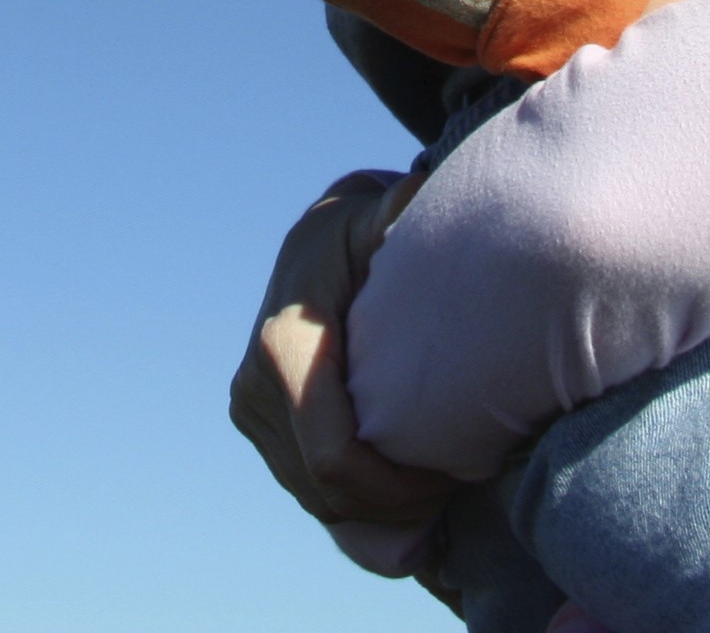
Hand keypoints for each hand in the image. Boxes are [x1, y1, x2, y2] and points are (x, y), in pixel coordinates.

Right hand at [227, 168, 457, 568]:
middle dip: (396, 507)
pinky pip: (308, 489)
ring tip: (441, 486)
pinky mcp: (259, 425)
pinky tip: (408, 488)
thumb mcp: (379, 216)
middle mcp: (253, 387)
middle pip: (327, 491)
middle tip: (458, 488)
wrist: (315, 240)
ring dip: (380, 511)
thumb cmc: (362, 229)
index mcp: (282, 350)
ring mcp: (251, 411)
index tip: (455, 475)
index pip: (335, 459)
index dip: (396, 487)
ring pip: (317, 499)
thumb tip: (415, 197)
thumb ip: (397, 212)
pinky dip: (359, 504)